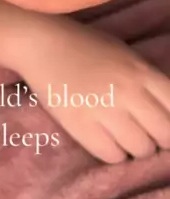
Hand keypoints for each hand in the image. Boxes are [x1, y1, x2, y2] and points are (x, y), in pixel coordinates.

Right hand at [18, 16, 169, 163]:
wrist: (42, 43)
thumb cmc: (85, 46)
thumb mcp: (126, 55)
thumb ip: (149, 81)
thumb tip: (167, 112)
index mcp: (142, 72)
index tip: (161, 127)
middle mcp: (127, 91)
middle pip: (164, 136)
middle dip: (157, 140)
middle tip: (143, 133)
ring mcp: (104, 109)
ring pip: (140, 149)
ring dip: (134, 147)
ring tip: (121, 136)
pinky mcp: (80, 125)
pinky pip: (112, 156)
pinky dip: (114, 153)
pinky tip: (105, 139)